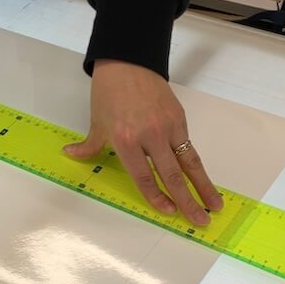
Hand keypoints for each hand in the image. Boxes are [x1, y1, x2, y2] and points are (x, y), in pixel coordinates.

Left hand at [63, 59, 223, 225]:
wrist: (127, 62)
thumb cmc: (108, 94)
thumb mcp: (97, 122)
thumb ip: (89, 145)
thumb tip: (70, 154)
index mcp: (126, 140)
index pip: (143, 176)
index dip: (156, 196)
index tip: (168, 212)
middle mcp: (150, 136)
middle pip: (171, 175)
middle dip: (187, 201)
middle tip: (200, 221)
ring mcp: (168, 127)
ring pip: (188, 163)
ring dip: (203, 186)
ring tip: (215, 206)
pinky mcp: (180, 118)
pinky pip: (189, 147)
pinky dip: (197, 166)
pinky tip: (204, 180)